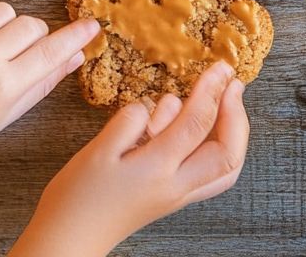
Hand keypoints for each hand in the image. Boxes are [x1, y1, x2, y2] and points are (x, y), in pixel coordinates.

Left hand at [0, 2, 100, 167]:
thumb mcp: (7, 113)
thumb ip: (43, 82)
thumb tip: (76, 55)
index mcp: (3, 85)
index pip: (50, 52)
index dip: (74, 36)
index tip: (91, 25)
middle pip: (30, 25)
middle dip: (34, 35)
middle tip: (21, 53)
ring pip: (2, 11)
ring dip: (4, 26)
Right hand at [9, 61, 248, 256]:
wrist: (67, 241)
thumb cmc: (76, 199)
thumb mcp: (97, 151)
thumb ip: (129, 122)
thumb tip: (155, 106)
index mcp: (156, 170)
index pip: (197, 124)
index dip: (212, 90)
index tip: (219, 67)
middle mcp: (176, 186)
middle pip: (228, 154)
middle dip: (238, 116)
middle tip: (233, 84)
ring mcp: (178, 196)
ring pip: (225, 169)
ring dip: (234, 133)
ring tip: (225, 102)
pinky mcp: (173, 198)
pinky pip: (211, 175)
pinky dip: (219, 148)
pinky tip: (205, 127)